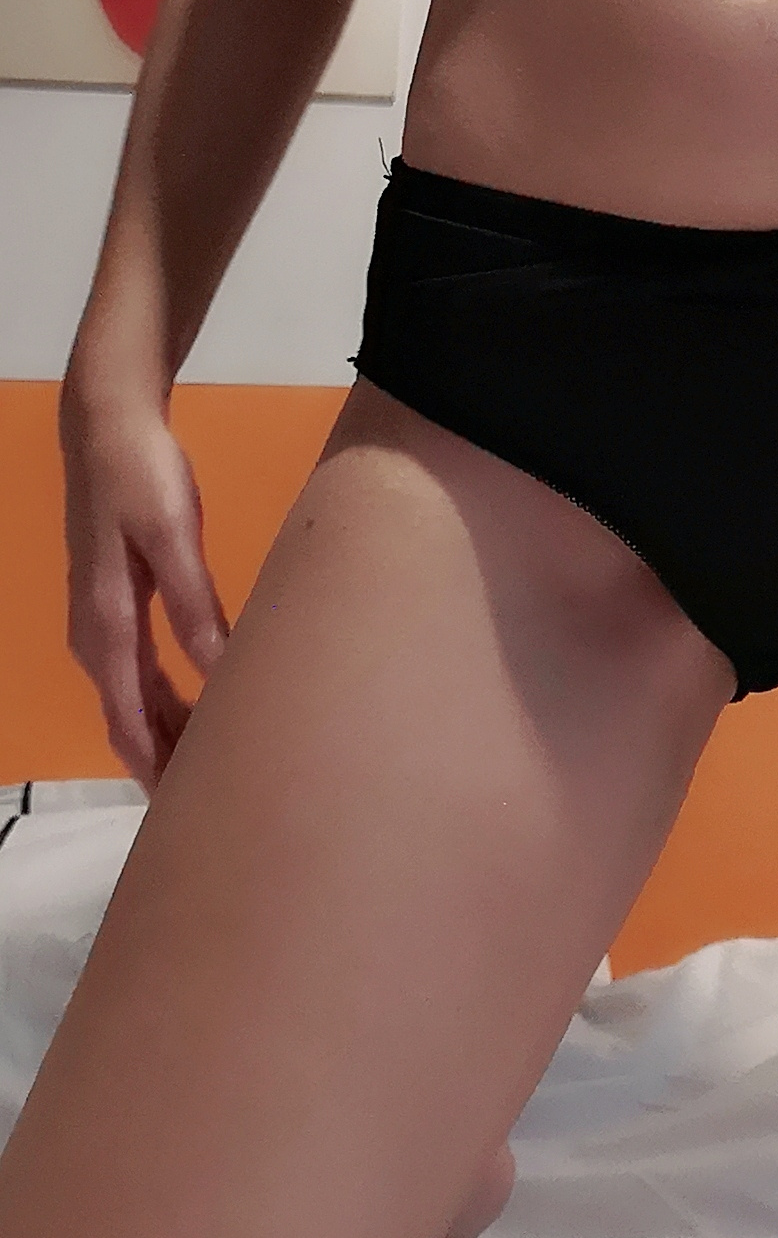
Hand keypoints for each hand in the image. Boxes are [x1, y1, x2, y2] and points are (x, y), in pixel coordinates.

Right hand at [58, 371, 230, 795]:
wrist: (109, 424)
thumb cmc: (142, 476)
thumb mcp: (174, 536)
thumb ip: (194, 605)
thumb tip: (219, 672)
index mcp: (106, 626)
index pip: (128, 722)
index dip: (157, 770)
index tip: (191, 813)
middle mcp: (96, 637)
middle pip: (129, 721)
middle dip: (166, 764)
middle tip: (221, 805)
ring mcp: (102, 623)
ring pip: (134, 701)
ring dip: (169, 735)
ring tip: (218, 768)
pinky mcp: (118, 606)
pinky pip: (138, 676)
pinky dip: (166, 703)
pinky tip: (203, 710)